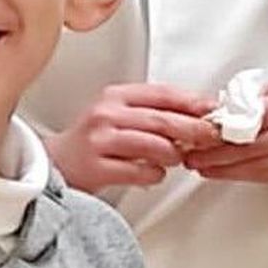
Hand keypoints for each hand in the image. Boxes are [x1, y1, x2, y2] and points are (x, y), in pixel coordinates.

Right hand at [45, 83, 218, 191]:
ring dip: (174, 154)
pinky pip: (139, 171)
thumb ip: (152, 113)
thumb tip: (197, 116)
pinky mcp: (96, 167)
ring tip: (178, 158)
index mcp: (115, 96)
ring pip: (153, 145)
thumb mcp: (118, 116)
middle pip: (162, 119)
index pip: (162, 94)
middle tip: (213, 136)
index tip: (214, 110)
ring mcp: (100, 140)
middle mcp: (106, 114)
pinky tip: (154, 173)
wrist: (53, 165)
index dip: (192, 102)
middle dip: (194, 128)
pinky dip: (155, 173)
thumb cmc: (92, 142)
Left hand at [182, 78, 267, 182]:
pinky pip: (263, 176)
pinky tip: (218, 171)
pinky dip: (237, 174)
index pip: (251, 119)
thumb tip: (209, 111)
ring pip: (254, 166)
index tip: (198, 132)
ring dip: (222, 168)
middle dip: (215, 154)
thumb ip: (247, 100)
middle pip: (249, 147)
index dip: (222, 130)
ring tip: (198, 165)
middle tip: (190, 155)